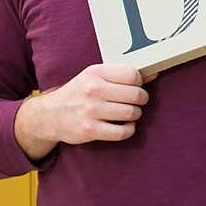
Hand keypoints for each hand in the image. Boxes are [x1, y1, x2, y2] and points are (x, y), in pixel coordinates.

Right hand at [14, 63, 154, 158]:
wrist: (51, 114)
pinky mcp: (90, 130)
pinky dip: (128, 130)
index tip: (135, 86)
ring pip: (132, 113)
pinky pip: (122, 132)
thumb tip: (154, 74)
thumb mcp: (96, 77)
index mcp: (96, 73)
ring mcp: (91, 111)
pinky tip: (123, 125)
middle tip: (136, 102)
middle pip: (136, 95)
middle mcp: (93, 90)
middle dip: (141, 99)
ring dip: (135, 114)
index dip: (140, 82)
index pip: (133, 75)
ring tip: (128, 113)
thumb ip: (122, 75)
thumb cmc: (79, 93)